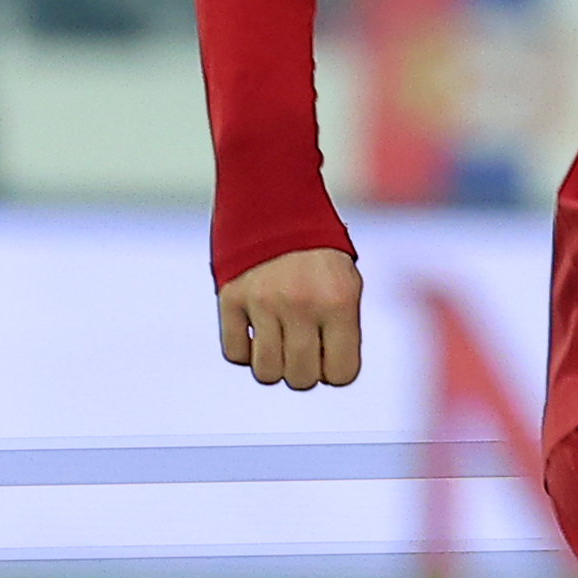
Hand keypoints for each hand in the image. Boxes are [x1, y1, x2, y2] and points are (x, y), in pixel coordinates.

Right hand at [218, 246, 364, 390]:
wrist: (275, 197)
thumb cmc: (318, 251)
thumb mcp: (347, 283)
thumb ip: (341, 330)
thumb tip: (324, 375)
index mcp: (339, 301)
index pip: (342, 374)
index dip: (335, 369)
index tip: (328, 351)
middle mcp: (302, 303)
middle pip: (302, 379)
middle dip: (303, 370)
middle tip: (301, 345)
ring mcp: (263, 301)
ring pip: (266, 373)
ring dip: (273, 365)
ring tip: (277, 340)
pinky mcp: (230, 296)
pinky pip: (235, 353)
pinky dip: (244, 349)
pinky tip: (254, 328)